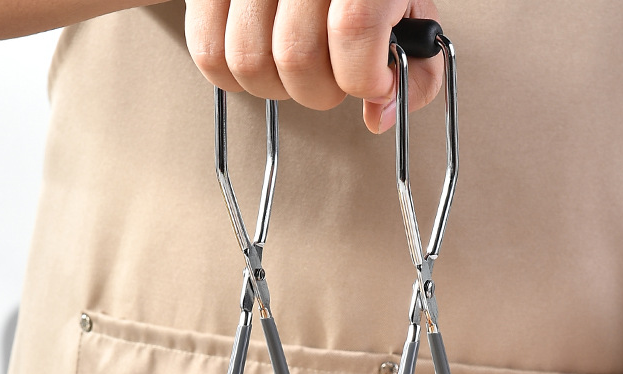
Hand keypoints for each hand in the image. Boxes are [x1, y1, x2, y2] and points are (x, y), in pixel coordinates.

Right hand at [184, 0, 443, 131]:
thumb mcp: (410, 8)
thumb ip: (415, 68)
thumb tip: (379, 114)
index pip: (355, 28)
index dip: (364, 77)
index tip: (373, 83)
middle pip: (296, 57)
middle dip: (320, 91)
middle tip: (333, 76)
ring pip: (247, 61)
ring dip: (276, 86)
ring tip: (298, 65)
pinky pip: (207, 50)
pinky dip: (233, 75)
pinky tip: (262, 60)